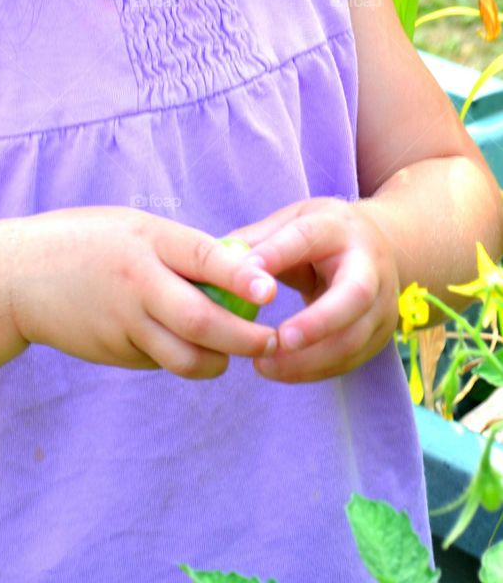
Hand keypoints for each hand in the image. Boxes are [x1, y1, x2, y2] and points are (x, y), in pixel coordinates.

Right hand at [6, 206, 278, 379]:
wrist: (16, 277)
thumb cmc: (85, 242)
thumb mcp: (131, 228)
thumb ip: (178, 248)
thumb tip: (238, 271)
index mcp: (145, 241)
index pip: (203, 258)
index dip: (242, 277)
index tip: (273, 291)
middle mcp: (137, 284)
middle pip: (202, 322)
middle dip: (245, 338)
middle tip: (272, 340)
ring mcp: (124, 324)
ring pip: (186, 358)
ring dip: (218, 361)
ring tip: (231, 350)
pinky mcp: (115, 354)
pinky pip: (160, 361)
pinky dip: (180, 357)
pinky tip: (177, 341)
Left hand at [231, 196, 400, 383]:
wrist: (379, 247)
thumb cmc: (321, 235)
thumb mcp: (292, 222)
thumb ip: (257, 240)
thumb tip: (213, 257)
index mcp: (338, 228)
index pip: (308, 238)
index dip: (277, 254)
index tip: (244, 272)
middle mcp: (369, 265)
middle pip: (354, 295)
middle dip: (317, 322)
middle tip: (278, 340)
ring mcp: (381, 303)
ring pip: (354, 338)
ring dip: (309, 359)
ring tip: (264, 365)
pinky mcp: (380, 336)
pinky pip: (349, 360)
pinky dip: (314, 370)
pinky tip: (282, 371)